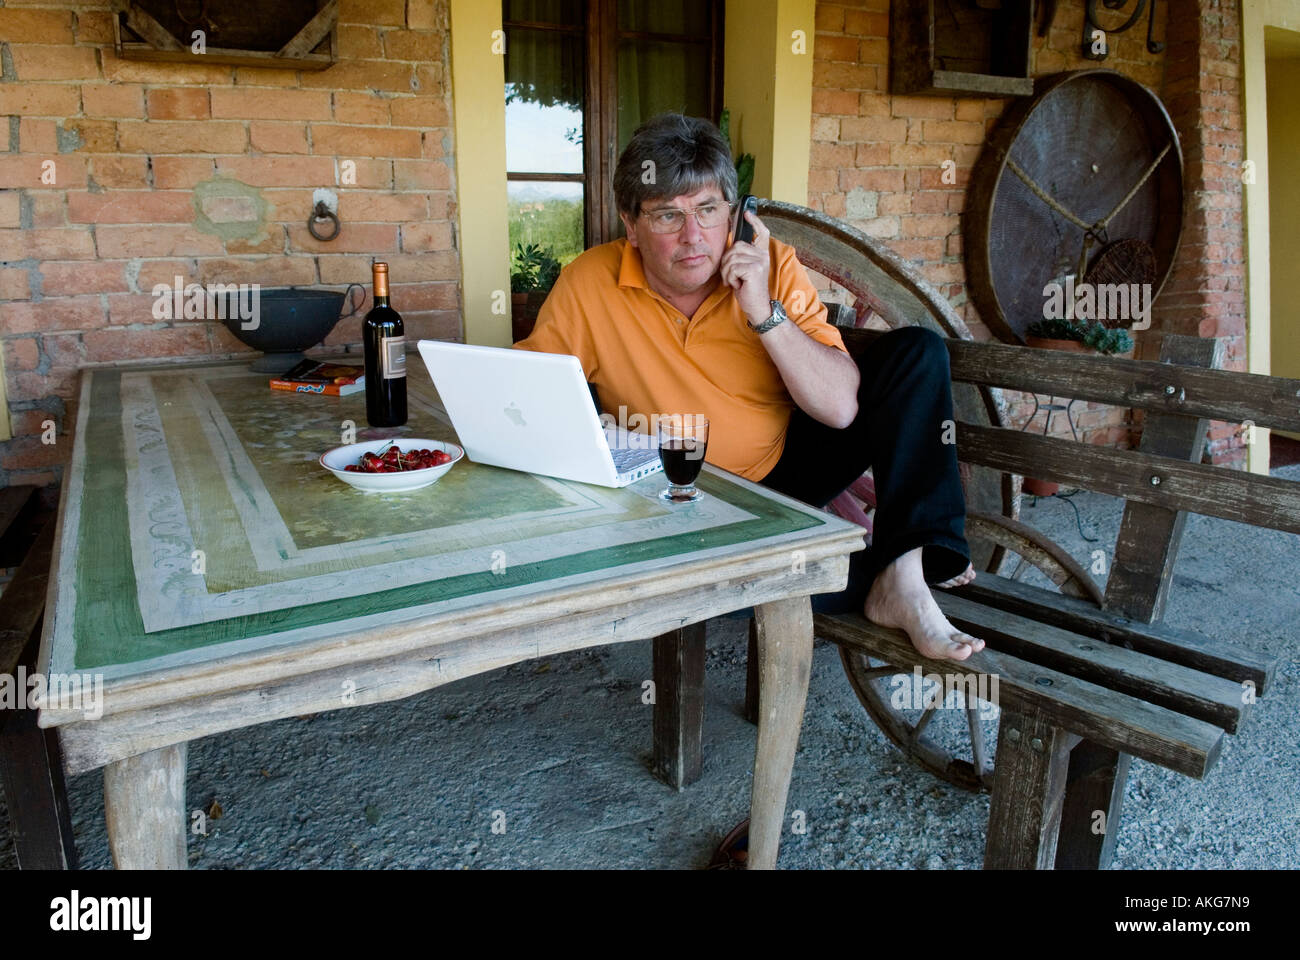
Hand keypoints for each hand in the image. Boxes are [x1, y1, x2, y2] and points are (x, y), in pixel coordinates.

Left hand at [718, 210, 771, 325]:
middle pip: (735, 247)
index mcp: (761, 253)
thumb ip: (741, 256)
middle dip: (726, 262)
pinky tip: (737, 285)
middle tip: (731, 276)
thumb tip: (732, 242)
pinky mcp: (754, 269)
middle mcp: (763, 255)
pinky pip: (732, 268)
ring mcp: (760, 261)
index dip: (754, 221)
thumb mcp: (744, 269)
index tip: (747, 212)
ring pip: (731, 258)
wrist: (757, 306)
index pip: (761, 232)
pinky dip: (730, 279)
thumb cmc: (748, 289)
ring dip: (727, 273)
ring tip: (734, 281)